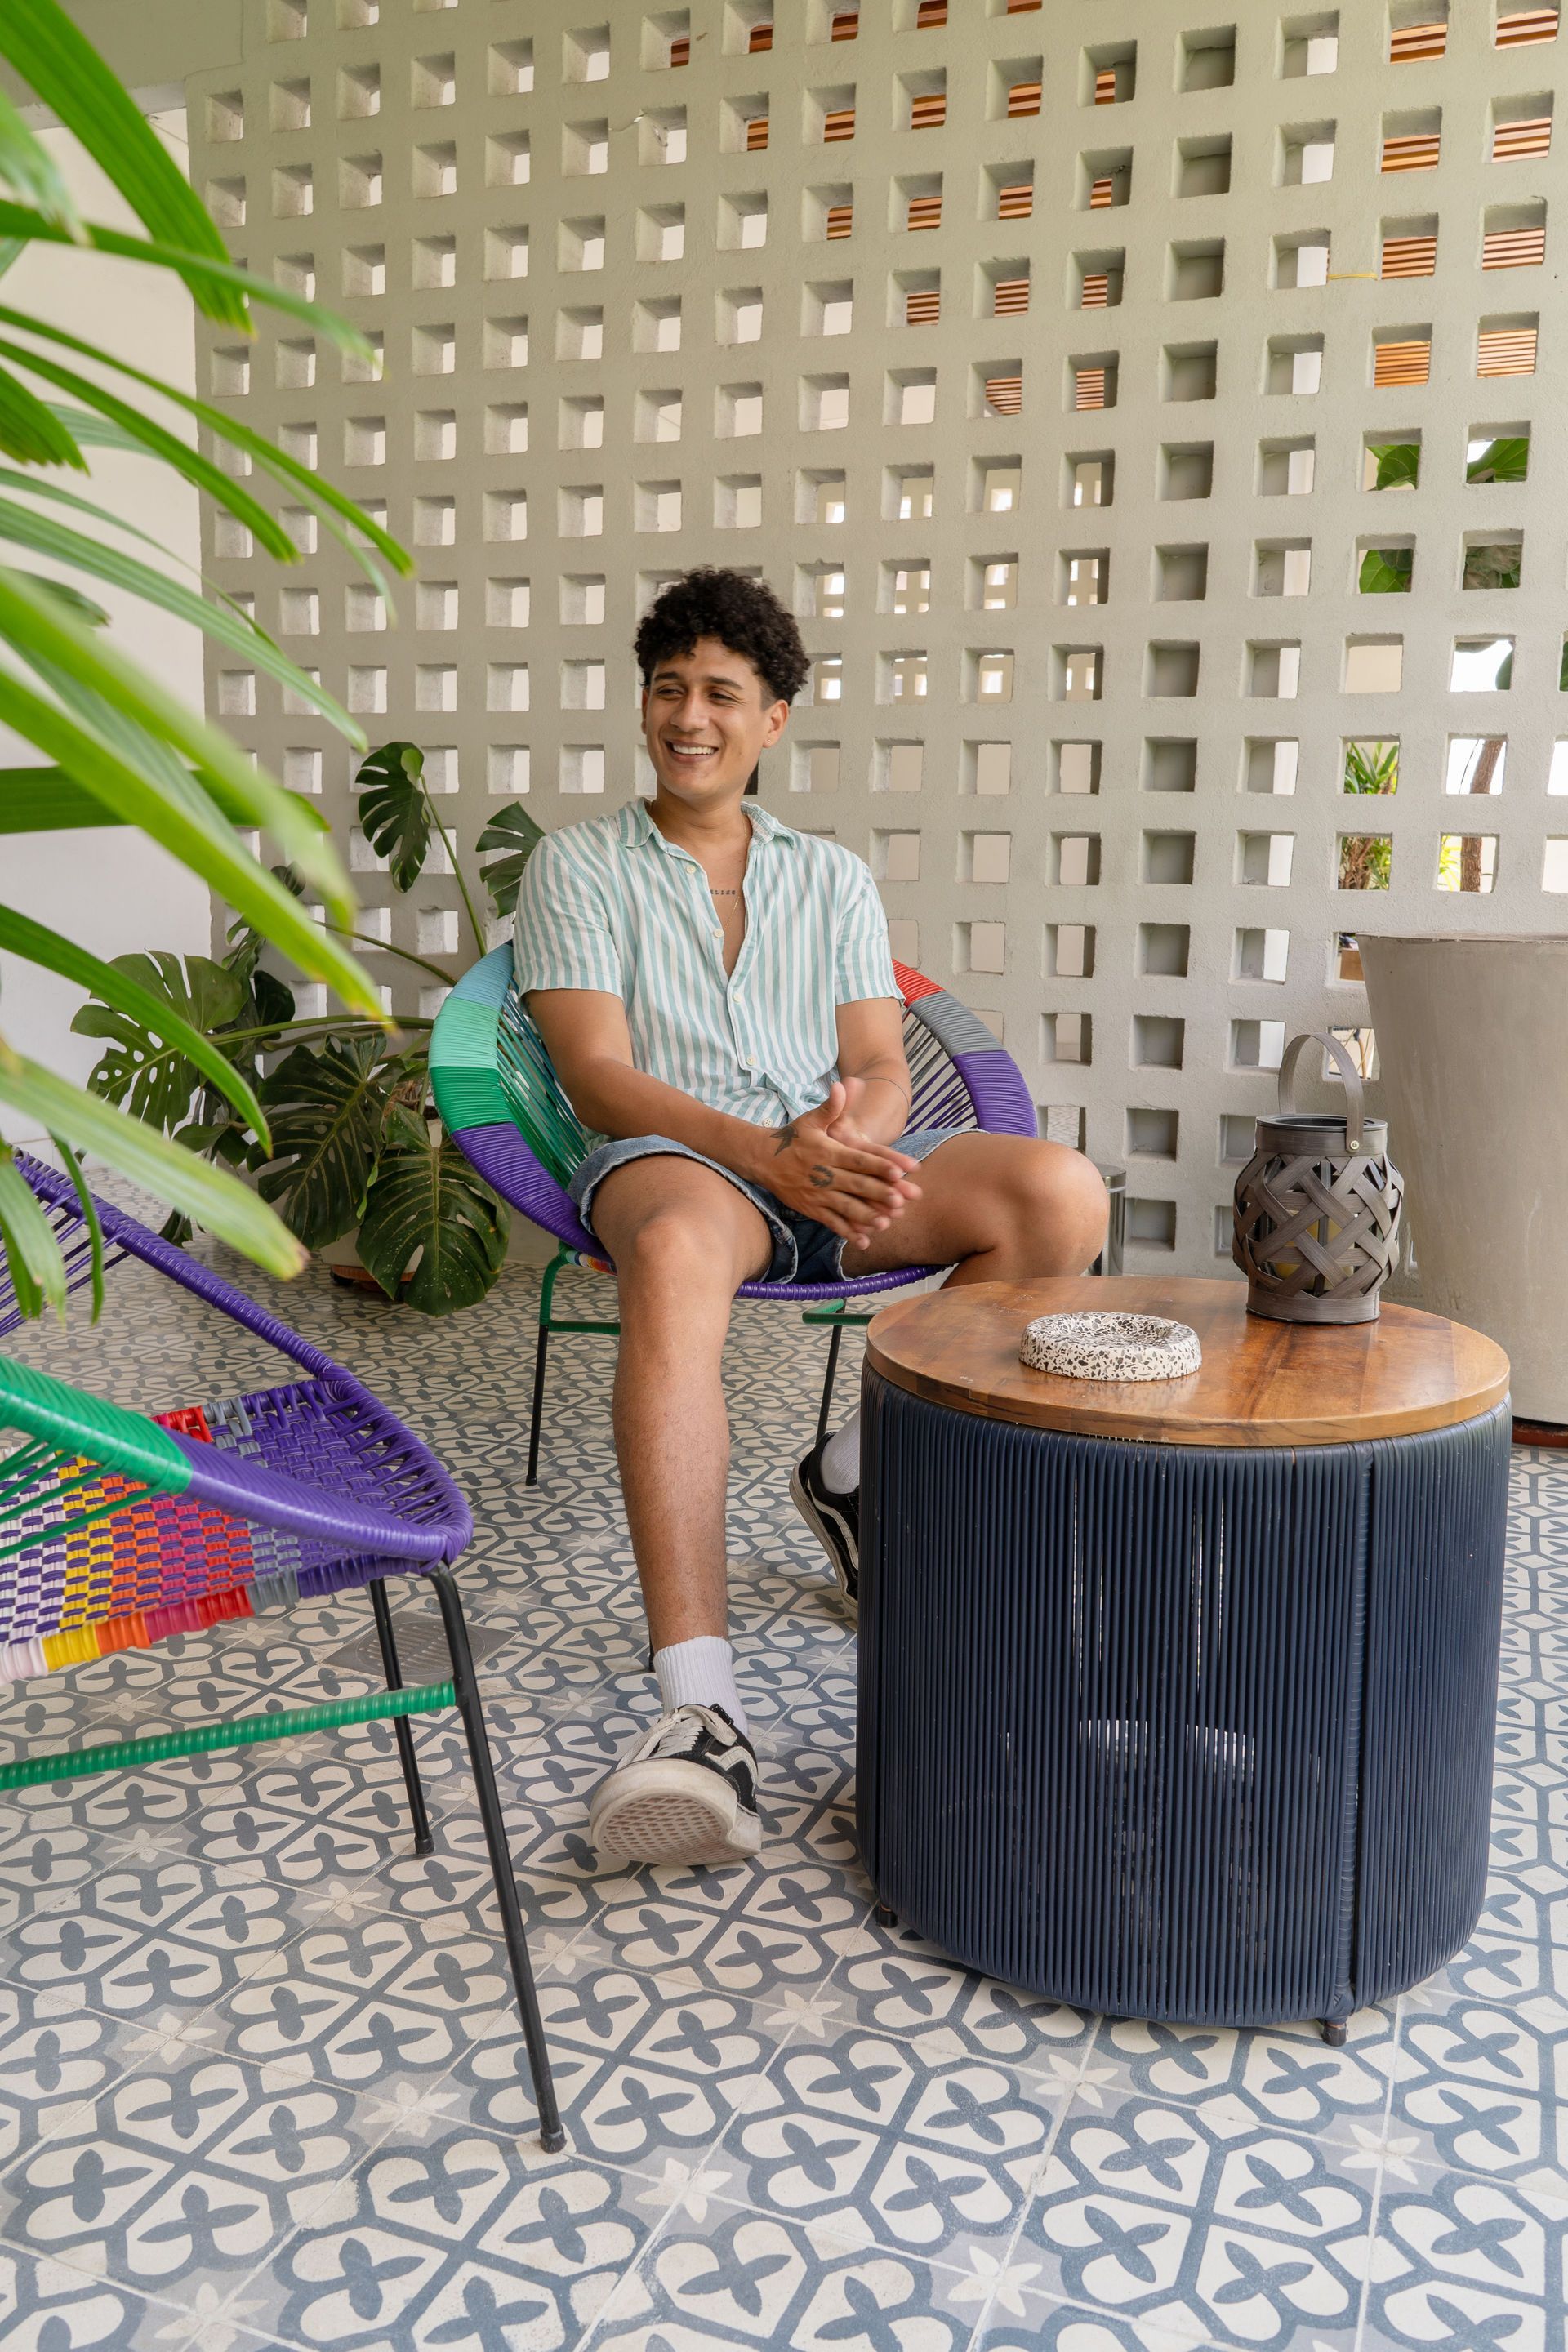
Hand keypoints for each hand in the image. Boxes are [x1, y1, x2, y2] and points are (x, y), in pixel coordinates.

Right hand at [762, 1083, 921, 1244]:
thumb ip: (831, 1107)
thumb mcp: (810, 1120)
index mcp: (828, 1151)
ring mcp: (817, 1194)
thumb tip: (843, 1086)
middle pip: (856, 1185)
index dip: (879, 1165)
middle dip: (880, 1193)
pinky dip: (848, 1232)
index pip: (858, 1159)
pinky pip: (831, 1222)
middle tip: (903, 1200)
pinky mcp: (811, 1209)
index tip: (900, 1171)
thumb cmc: (791, 1137)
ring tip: (887, 1222)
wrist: (760, 1159)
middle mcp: (823, 1174)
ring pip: (846, 1207)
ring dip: (867, 1215)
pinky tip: (866, 1240)